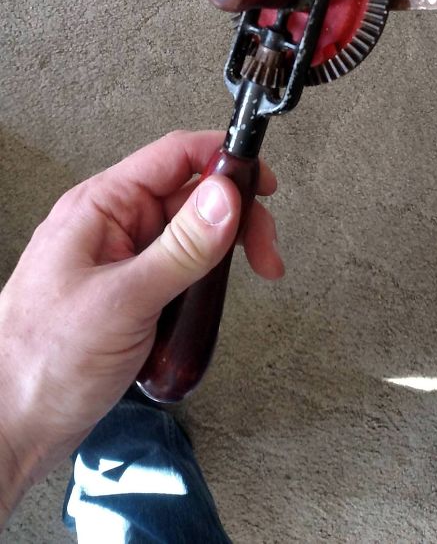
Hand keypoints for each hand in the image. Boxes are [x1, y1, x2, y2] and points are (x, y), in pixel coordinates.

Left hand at [0, 130, 282, 518]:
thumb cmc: (42, 363)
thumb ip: (180, 248)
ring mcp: (123, 261)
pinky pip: (181, 271)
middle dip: (236, 218)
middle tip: (264, 252)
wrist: (13, 427)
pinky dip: (206, 282)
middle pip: (191, 196)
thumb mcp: (123, 301)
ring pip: (191, 235)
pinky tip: (211, 304)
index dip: (223, 159)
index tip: (262, 183)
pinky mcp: (133, 293)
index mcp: (100, 208)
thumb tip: (224, 197)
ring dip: (225, 254)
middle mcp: (113, 226)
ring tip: (248, 278)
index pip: (173, 157)